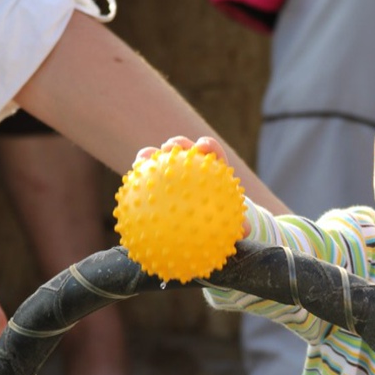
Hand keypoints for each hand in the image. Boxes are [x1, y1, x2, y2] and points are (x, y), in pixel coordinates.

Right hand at [133, 135, 250, 238]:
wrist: (205, 224)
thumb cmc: (221, 221)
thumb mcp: (230, 224)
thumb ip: (238, 225)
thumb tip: (246, 230)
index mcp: (211, 171)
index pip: (211, 152)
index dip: (207, 146)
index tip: (203, 146)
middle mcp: (191, 167)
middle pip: (183, 148)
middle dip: (176, 144)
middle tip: (170, 147)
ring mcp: (171, 173)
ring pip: (159, 160)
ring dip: (150, 155)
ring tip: (142, 160)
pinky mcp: (156, 183)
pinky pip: (145, 183)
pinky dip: (138, 185)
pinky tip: (128, 193)